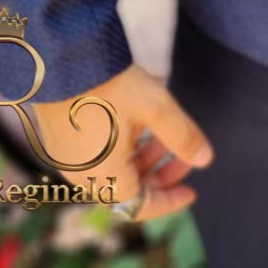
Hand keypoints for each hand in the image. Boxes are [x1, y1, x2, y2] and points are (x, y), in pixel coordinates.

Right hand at [33, 63, 212, 221]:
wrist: (62, 59)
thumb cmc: (111, 85)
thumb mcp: (156, 109)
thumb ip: (182, 137)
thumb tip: (205, 160)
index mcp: (104, 179)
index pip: (141, 207)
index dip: (170, 201)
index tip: (192, 191)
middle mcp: (83, 177)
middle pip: (128, 189)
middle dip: (160, 174)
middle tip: (185, 156)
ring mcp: (70, 160)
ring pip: (114, 170)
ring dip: (143, 158)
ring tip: (164, 134)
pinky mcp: (62, 142)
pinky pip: (98, 157)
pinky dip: (123, 149)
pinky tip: (138, 124)